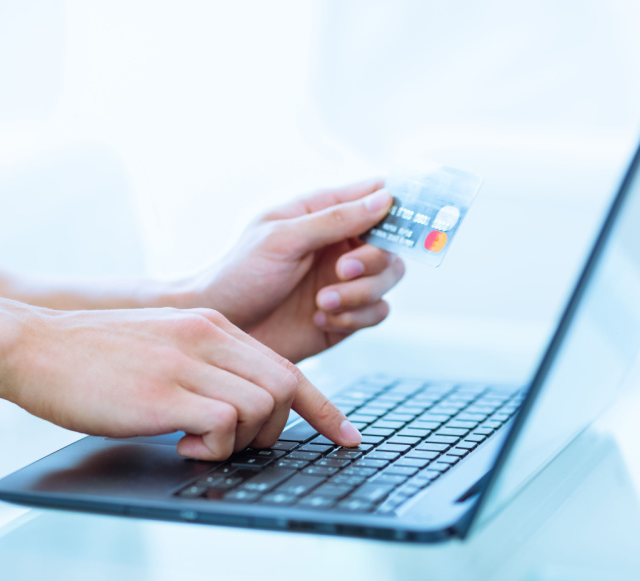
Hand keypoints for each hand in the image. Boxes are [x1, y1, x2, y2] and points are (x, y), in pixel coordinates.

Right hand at [7, 307, 361, 459]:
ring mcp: (188, 361)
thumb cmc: (96, 356)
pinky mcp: (164, 390)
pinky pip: (224, 423)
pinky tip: (179, 444)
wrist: (35, 346)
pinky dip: (212, 446)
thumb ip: (209, 366)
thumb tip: (244, 408)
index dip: (323, 409)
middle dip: (274, 431)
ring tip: (197, 442)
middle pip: (285, 388)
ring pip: (262, 405)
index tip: (346, 436)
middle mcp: (209, 337)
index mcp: (213, 326)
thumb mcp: (166, 346)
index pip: (287, 367)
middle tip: (234, 444)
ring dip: (239, 440)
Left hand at [186, 179, 405, 361]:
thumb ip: (335, 219)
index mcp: (322, 215)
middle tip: (341, 270)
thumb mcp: (282, 238)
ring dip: (362, 293)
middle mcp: (339, 246)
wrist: (222, 326)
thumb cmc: (239, 274)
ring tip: (323, 303)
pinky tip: (321, 319)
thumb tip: (384, 198)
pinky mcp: (345, 316)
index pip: (374, 196)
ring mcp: (344, 282)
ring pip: (388, 281)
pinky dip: (355, 317)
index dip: (399, 201)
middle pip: (390, 245)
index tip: (418, 212)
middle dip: (373, 260)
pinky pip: (376, 313)